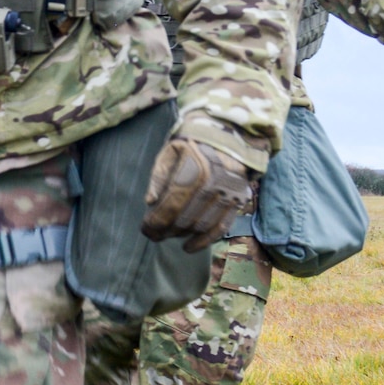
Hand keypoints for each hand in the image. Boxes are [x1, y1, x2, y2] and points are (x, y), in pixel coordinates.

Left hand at [140, 137, 253, 251]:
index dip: (156, 220)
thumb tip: (150, 202)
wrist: (231, 137)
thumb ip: (159, 176)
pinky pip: (222, 227)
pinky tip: (189, 247)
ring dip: (182, 235)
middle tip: (153, 236)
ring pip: (202, 225)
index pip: (171, 204)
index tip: (144, 229)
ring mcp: (229, 194)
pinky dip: (205, 241)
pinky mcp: (239, 201)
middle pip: (185, 217)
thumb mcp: (170, 151)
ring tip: (168, 237)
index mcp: (194, 168)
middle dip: (165, 230)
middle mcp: (213, 183)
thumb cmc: (193, 144)